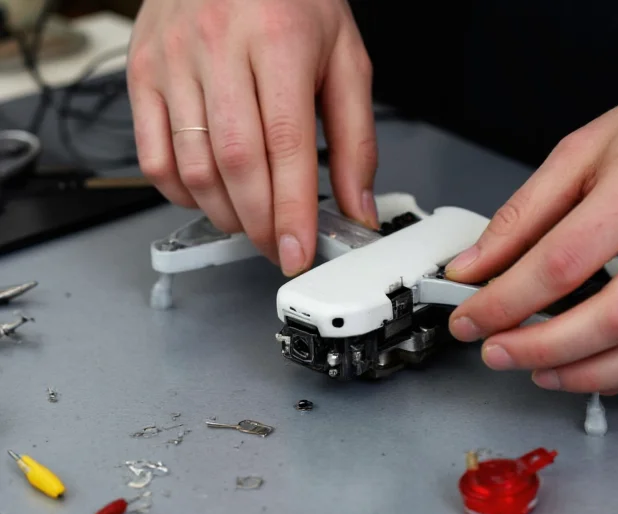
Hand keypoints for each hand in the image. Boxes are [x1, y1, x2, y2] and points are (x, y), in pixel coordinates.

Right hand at [127, 0, 377, 275]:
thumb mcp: (344, 57)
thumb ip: (356, 138)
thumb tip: (358, 206)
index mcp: (278, 40)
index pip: (286, 146)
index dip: (292, 210)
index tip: (297, 252)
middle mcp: (219, 47)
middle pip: (236, 163)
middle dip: (261, 223)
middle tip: (279, 247)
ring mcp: (173, 61)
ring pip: (193, 166)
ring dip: (225, 213)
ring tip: (253, 222)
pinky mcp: (142, 73)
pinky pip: (153, 155)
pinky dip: (182, 192)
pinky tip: (210, 196)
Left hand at [445, 53, 617, 394]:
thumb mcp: (582, 152)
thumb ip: (522, 215)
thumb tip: (474, 267)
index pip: (559, 265)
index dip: (503, 303)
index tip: (470, 319)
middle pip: (608, 320)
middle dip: (538, 349)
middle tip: (498, 352)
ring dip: (583, 374)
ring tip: (537, 370)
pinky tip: (589, 368)